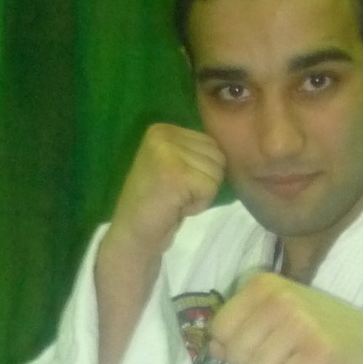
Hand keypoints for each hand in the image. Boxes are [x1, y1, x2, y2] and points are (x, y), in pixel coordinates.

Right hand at [105, 123, 226, 260]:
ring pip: (216, 172)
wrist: (133, 234)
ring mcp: (167, 152)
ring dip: (202, 194)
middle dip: (205, 182)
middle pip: (217, 156)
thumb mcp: (173, 165)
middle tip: (177, 194)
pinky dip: (199, 204)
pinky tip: (177, 207)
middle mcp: (163, 134)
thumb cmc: (157, 205)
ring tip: (176, 200)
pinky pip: (210, 188)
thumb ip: (194, 152)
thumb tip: (228, 150)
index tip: (177, 184)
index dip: (202, 171)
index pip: (212, 144)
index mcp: (163, 129)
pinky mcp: (176, 174)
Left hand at [207, 274, 362, 363]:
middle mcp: (279, 297)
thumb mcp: (274, 321)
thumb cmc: (319, 333)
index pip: (218, 330)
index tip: (266, 345)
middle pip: (236, 356)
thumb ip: (241, 330)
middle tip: (288, 359)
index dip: (238, 349)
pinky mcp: (318, 352)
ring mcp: (300, 323)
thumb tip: (212, 347)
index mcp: (262, 285)